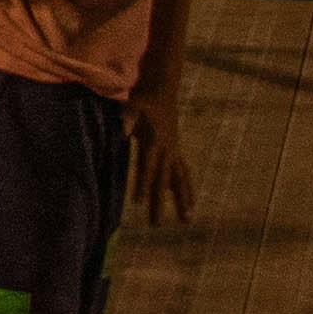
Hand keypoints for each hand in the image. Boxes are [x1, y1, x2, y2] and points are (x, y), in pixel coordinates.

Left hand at [127, 91, 198, 228]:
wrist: (163, 88)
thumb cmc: (144, 97)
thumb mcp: (132, 105)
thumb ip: (127, 119)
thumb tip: (121, 133)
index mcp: (154, 142)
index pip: (147, 168)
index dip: (142, 185)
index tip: (138, 203)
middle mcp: (167, 150)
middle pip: (163, 182)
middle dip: (159, 204)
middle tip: (156, 225)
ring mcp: (174, 151)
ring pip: (179, 181)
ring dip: (182, 200)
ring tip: (186, 220)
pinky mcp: (176, 150)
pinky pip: (184, 173)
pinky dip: (187, 187)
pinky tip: (191, 202)